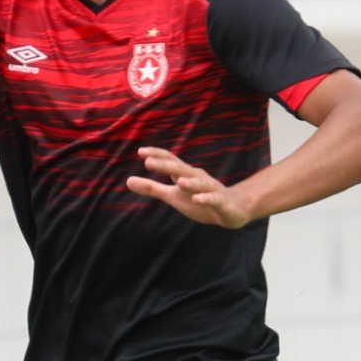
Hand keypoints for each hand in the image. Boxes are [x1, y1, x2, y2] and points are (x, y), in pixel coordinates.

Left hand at [126, 147, 256, 228]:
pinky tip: (197, 199)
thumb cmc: (198, 198)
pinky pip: (213, 199)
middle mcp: (198, 177)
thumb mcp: (172, 195)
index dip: (156, 155)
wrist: (232, 209)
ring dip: (190, 182)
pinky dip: (206, 198)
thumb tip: (127, 181)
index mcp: (185, 174)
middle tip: (148, 162)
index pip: (170, 161)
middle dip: (165, 165)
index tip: (140, 151)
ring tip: (178, 181)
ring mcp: (210, 189)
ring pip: (200, 183)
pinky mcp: (221, 202)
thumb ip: (151, 188)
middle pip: (180, 169)